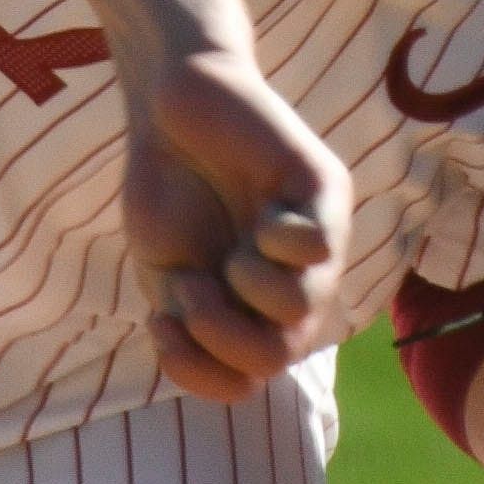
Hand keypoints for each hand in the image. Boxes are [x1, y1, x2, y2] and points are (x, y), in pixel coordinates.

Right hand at [122, 48, 350, 402]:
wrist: (167, 104)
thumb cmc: (169, 186)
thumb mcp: (167, 270)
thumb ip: (192, 324)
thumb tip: (239, 379)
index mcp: (253, 306)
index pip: (249, 376)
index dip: (204, 373)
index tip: (159, 328)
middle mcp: (293, 279)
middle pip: (281, 354)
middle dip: (227, 339)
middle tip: (191, 293)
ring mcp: (313, 235)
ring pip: (303, 307)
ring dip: (249, 290)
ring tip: (227, 258)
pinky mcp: (323, 189)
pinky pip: (320, 246)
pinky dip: (282, 243)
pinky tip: (263, 218)